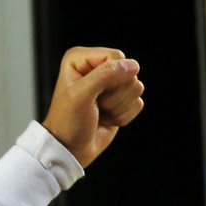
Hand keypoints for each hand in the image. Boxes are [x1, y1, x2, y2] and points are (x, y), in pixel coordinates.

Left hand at [41, 46, 144, 167]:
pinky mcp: (120, 99)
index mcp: (80, 58)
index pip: (116, 56)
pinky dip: (123, 115)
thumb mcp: (80, 95)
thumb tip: (133, 66)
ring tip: (99, 112)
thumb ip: (105, 75)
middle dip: (114, 95)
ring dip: (118, 106)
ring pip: (136, 86)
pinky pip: (137, 102)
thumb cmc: (67, 123)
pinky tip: (106, 119)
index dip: (110, 78)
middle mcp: (96, 67)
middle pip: (129, 71)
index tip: (92, 94)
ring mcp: (110, 83)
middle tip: (95, 106)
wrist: (70, 149)